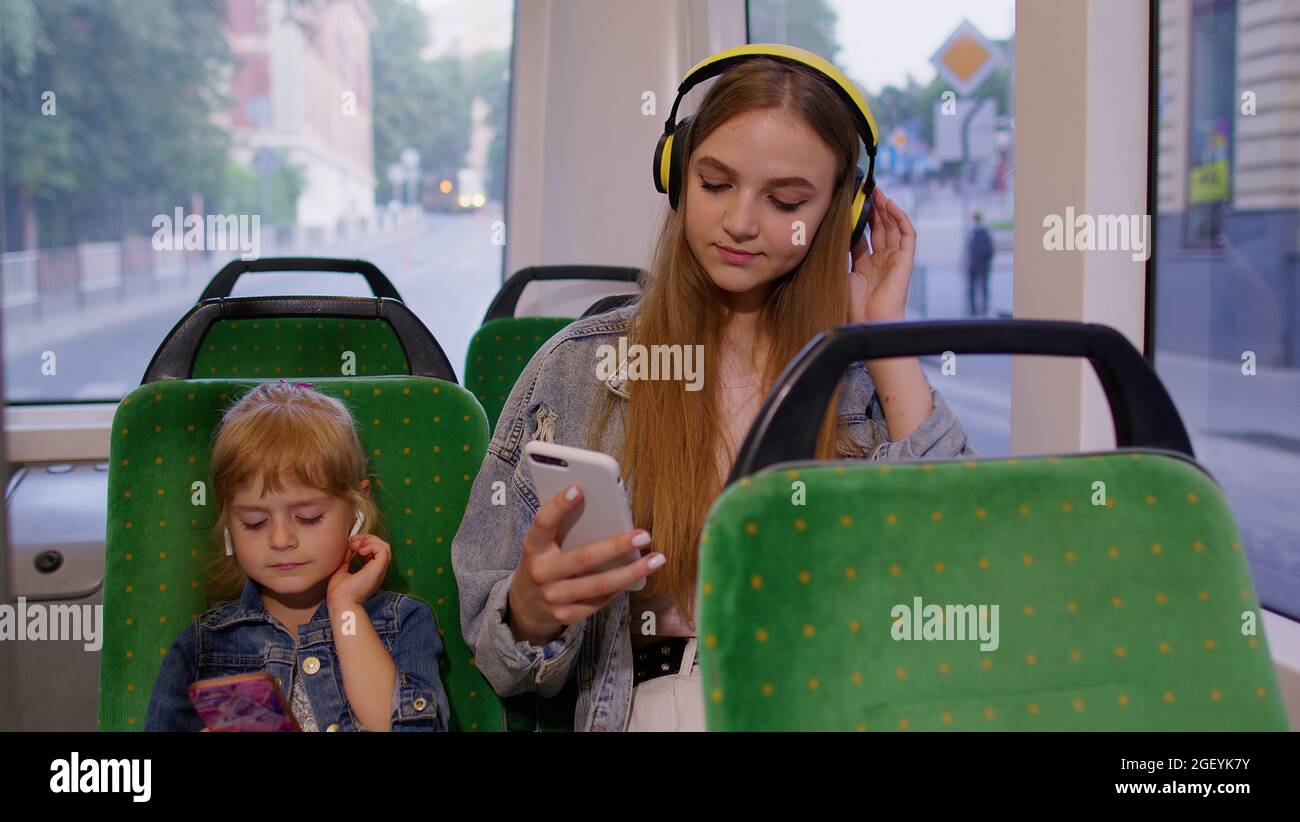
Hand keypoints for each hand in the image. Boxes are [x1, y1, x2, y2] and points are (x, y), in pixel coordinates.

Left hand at [327, 534, 390, 606]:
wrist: (341, 602)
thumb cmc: (339, 592)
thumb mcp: (342, 570)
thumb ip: (347, 558)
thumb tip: (348, 547)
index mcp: (371, 571)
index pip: (376, 551)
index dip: (365, 542)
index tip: (350, 543)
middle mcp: (378, 570)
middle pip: (382, 546)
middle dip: (368, 539)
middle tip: (353, 541)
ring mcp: (379, 570)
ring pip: (385, 546)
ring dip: (370, 541)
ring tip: (357, 546)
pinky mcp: (378, 570)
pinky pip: (383, 550)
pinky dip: (372, 546)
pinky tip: (360, 551)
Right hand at [507, 485, 663, 645]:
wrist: (525, 606)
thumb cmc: (544, 562)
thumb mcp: (544, 544)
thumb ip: (563, 528)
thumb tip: (604, 508)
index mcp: (534, 547)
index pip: (543, 522)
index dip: (559, 506)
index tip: (579, 488)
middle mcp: (541, 572)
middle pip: (583, 558)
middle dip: (616, 546)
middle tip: (643, 535)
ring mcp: (553, 597)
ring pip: (598, 585)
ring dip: (631, 572)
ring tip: (656, 560)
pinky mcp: (565, 615)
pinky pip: (599, 601)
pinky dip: (619, 588)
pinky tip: (636, 578)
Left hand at [849, 186, 916, 323]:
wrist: (869, 321)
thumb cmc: (853, 306)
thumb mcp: (841, 273)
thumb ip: (840, 254)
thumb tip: (830, 232)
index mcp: (865, 266)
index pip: (863, 237)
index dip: (857, 221)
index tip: (849, 206)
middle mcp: (881, 261)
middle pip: (879, 229)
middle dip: (873, 209)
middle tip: (864, 191)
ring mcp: (894, 259)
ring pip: (893, 227)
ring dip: (886, 208)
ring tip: (877, 192)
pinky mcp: (906, 259)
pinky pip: (907, 234)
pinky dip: (900, 218)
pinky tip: (890, 204)